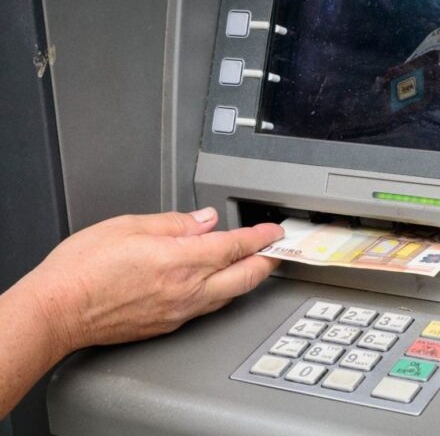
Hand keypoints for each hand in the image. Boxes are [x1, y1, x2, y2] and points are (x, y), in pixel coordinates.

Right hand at [18, 208, 282, 353]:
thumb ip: (175, 223)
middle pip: (245, 276)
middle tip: (278, 249)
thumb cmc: (84, 269)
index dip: (260, 237)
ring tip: (255, 263)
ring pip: (230, 294)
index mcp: (180, 259)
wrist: (58, 311)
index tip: (274, 231)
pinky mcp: (170, 324)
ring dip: (248, 277)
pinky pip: (208, 306)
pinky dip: (223, 291)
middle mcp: (187, 289)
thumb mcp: (129, 226)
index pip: (236, 246)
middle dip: (267, 261)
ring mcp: (181, 311)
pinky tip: (219, 282)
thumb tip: (205, 219)